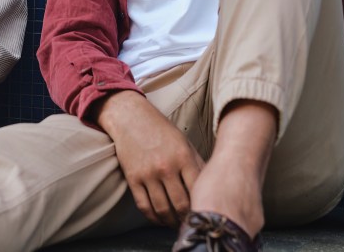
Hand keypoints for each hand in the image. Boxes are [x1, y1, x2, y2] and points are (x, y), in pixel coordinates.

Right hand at [95, 90, 204, 227]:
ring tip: (176, 224)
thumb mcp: (185, 143)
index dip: (202, 205)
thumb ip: (198, 164)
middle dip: (187, 218)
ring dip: (171, 222)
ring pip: (162, 209)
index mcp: (183, 156)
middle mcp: (166, 166)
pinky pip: (144, 206)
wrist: (131, 118)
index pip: (198, 190)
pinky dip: (153, 218)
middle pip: (181, 205)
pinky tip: (160, 219)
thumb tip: (212, 186)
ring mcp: (148, 173)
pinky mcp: (133, 178)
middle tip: (191, 223)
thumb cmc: (162, 131)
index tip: (204, 212)